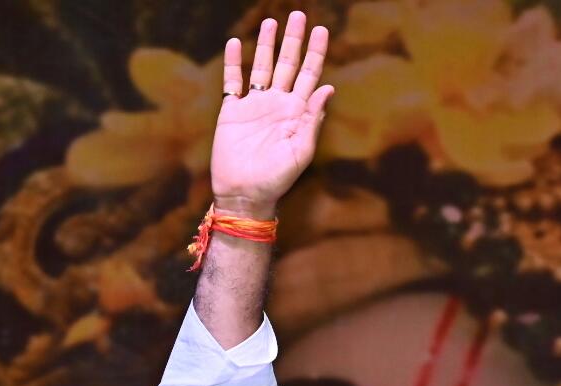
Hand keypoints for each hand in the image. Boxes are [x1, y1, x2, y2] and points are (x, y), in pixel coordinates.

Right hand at [212, 13, 332, 215]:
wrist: (245, 194)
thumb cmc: (276, 180)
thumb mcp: (300, 152)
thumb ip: (312, 120)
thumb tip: (328, 88)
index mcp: (296, 113)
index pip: (309, 76)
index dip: (315, 54)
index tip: (321, 31)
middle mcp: (277, 105)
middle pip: (287, 65)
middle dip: (294, 41)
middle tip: (299, 15)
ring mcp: (254, 106)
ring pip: (262, 67)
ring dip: (267, 45)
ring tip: (271, 22)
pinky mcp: (232, 112)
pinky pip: (233, 82)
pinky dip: (234, 63)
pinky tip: (237, 44)